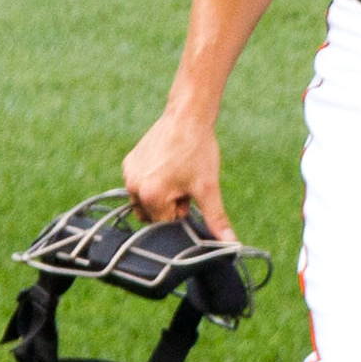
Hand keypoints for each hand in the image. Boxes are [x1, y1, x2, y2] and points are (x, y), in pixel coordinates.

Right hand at [122, 109, 234, 238]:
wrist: (188, 116)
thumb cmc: (199, 151)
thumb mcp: (209, 188)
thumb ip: (216, 219)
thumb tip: (231, 245)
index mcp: (151, 196)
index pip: (164, 224)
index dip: (180, 212)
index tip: (189, 195)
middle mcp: (134, 186)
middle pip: (152, 215)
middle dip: (169, 206)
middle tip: (184, 184)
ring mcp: (129, 174)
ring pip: (145, 200)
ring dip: (160, 195)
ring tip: (177, 174)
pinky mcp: (129, 163)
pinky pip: (140, 184)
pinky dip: (153, 181)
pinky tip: (168, 165)